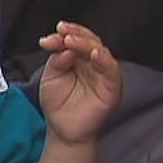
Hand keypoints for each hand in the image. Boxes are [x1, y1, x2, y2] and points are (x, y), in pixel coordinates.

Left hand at [39, 21, 121, 142]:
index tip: (53, 34)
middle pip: (89, 41)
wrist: (62, 129)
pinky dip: (105, 60)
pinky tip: (95, 53)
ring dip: (87, 43)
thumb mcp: (50, 77)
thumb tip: (66, 47)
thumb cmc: (57, 103)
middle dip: (75, 35)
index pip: (75, 39)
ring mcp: (103, 73)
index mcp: (77, 57)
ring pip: (101, 51)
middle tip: (62, 34)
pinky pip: (112, 70)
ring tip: (72, 40)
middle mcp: (92, 62)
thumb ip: (57, 60)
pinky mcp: (112, 86)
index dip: (66, 33)